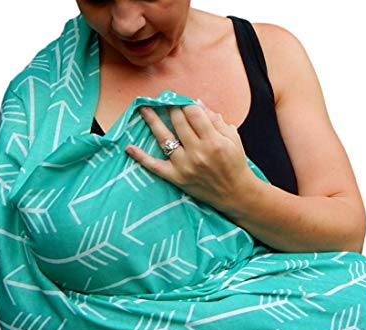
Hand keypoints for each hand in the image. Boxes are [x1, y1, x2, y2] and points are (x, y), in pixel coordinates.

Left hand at [125, 101, 256, 213]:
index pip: (193, 113)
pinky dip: (141, 157)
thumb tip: (197, 103)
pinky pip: (155, 166)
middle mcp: (198, 153)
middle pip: (178, 122)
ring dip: (152, 121)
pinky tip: (129, 147)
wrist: (236, 194)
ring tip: (143, 108)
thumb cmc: (235, 164)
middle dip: (170, 107)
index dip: (185, 103)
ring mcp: (185, 166)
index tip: (181, 99)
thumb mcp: (233, 139)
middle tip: (163, 100)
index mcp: (214, 141)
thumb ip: (216, 120)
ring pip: (164, 138)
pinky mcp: (177, 178)